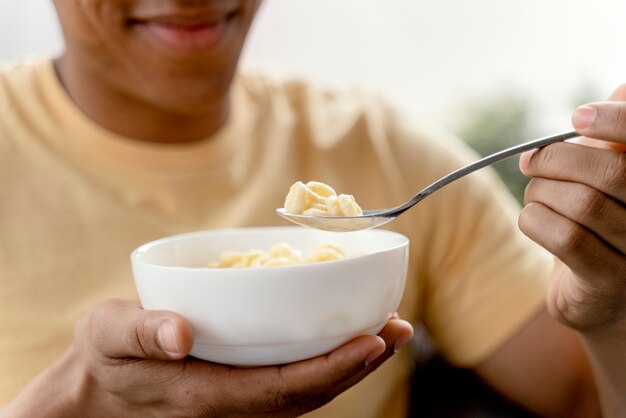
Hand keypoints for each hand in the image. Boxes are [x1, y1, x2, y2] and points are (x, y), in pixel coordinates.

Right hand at [5, 299, 411, 417]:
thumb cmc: (104, 358)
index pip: (283, 387)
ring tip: (388, 332)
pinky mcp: (238, 391)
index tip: (373, 340)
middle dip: (358, 364)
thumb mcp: (108, 334)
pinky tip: (345, 340)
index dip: (333, 367)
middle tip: (399, 328)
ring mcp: (238, 404)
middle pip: (309, 392)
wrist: (95, 395)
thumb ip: (142, 331)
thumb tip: (180, 331)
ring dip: (351, 365)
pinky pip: (292, 384)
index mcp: (206, 395)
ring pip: (306, 392)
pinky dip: (326, 365)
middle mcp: (231, 407)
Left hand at [518, 85, 625, 330]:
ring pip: (581, 203)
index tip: (577, 115)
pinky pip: (563, 237)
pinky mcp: (611, 284)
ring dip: (541, 191)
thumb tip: (623, 90)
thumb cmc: (605, 222)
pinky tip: (532, 219)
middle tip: (531, 161)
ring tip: (535, 193)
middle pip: (610, 171)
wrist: (603, 295)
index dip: (617, 119)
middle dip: (557, 158)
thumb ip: (618, 137)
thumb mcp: (613, 175)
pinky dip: (534, 219)